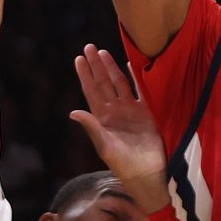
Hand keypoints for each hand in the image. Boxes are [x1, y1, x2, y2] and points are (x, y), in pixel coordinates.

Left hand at [70, 45, 167, 206]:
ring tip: (103, 51)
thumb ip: (91, 127)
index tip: (79, 58)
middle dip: (96, 66)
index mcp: (102, 118)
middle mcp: (114, 111)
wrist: (147, 173)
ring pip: (119, 83)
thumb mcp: (104, 146)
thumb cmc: (123, 163)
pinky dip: (135, 77)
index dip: (85, 75)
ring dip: (111, 68)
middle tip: (89, 47)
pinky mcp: (146, 113)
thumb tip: (73, 112)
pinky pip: (140, 90)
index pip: (91, 91)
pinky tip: (130, 64)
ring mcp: (130, 111)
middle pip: (103, 83)